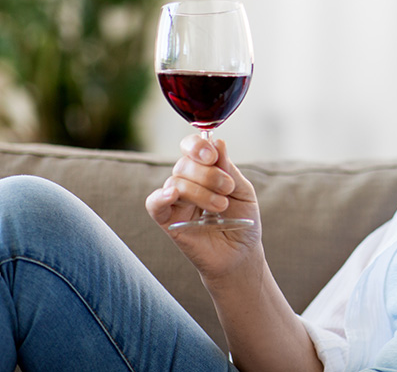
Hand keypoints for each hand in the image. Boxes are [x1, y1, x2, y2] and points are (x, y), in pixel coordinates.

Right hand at [145, 135, 263, 281]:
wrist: (241, 253)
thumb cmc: (242, 220)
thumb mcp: (243, 190)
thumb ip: (228, 168)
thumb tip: (217, 141)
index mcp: (205, 170)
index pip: (191, 147)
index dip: (197, 146)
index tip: (212, 155)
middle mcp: (188, 182)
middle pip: (184, 164)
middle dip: (209, 175)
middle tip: (227, 189)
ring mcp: (176, 201)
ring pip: (175, 182)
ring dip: (201, 192)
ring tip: (221, 206)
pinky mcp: (168, 221)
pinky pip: (154, 204)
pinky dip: (160, 197)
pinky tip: (172, 196)